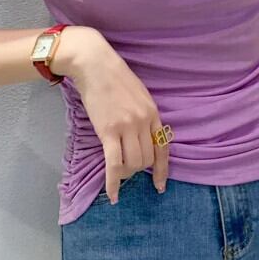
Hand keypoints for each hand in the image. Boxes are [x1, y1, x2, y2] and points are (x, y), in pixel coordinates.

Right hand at [53, 26, 169, 202]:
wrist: (95, 64)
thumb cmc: (114, 77)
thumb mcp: (138, 94)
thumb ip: (143, 115)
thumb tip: (142, 136)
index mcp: (153, 113)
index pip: (163, 147)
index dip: (162, 170)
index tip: (160, 185)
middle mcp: (143, 122)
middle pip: (147, 159)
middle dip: (138, 170)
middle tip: (126, 169)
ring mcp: (127, 127)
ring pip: (133, 164)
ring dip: (126, 173)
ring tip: (117, 172)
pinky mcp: (108, 131)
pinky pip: (114, 164)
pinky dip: (113, 183)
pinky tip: (112, 195)